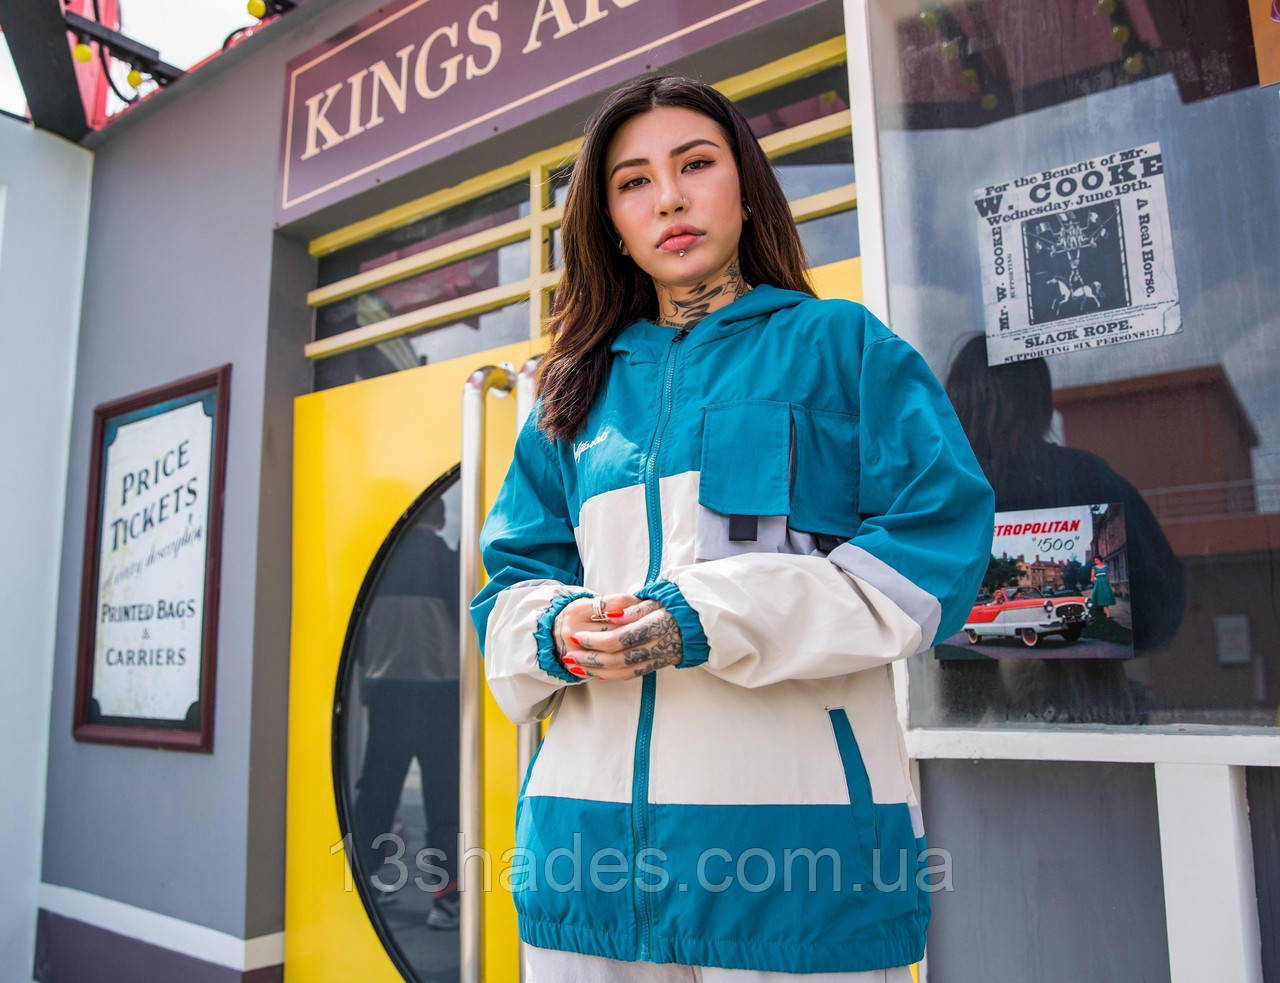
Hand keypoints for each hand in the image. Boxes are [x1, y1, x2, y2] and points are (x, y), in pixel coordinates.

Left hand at [553, 594, 683, 680]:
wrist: (698, 622)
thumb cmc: (673, 605)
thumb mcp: (655, 600)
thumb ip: (632, 608)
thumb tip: (611, 614)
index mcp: (654, 627)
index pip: (618, 639)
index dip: (594, 640)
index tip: (576, 636)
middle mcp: (656, 647)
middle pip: (616, 659)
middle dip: (590, 659)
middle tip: (569, 656)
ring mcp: (656, 659)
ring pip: (622, 671)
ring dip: (596, 671)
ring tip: (576, 666)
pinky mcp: (656, 665)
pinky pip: (631, 675)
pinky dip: (611, 676)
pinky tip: (596, 673)